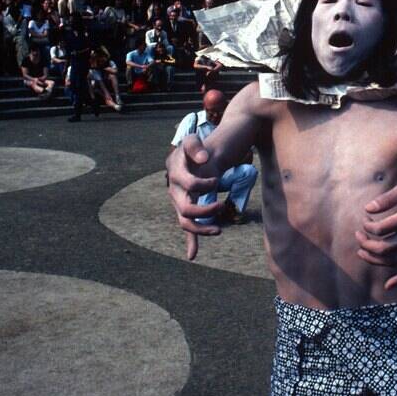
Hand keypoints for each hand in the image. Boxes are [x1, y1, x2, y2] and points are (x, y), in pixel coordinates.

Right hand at [165, 136, 222, 260]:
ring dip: (201, 229)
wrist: (188, 156)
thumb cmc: (192, 148)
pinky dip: (191, 241)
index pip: (190, 185)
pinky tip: (192, 255)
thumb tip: (204, 158)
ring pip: (185, 222)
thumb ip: (195, 146)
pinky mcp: (185, 208)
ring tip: (218, 230)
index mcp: (176, 174)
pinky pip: (187, 227)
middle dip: (205, 210)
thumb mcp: (192, 140)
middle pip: (185, 209)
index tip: (217, 179)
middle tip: (222, 205)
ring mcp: (179, 202)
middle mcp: (175, 191)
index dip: (205, 184)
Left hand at [356, 180, 396, 289]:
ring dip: (374, 259)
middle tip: (358, 234)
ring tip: (362, 251)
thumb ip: (387, 198)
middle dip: (366, 243)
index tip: (365, 217)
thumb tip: (368, 208)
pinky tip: (388, 286)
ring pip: (393, 260)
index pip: (381, 229)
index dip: (367, 225)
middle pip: (385, 247)